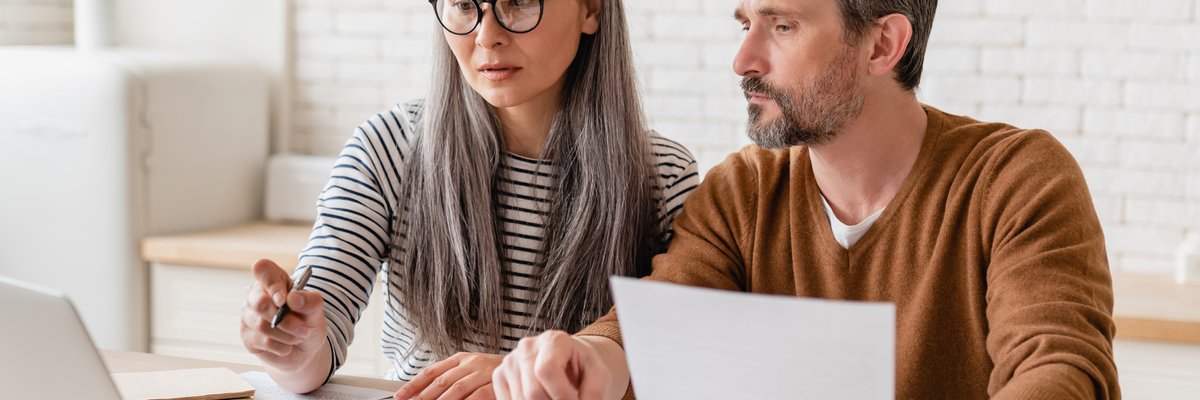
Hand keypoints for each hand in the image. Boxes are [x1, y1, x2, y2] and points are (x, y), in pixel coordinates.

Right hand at [240, 259, 328, 371]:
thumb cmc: (308, 322)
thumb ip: (310, 301)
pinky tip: (287, 345)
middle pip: (259, 302)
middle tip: (303, 329)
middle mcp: (256, 295)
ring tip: (299, 336)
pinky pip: (262, 341)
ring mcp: (248, 316)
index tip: (284, 300)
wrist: (305, 348)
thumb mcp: (316, 311)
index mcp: (275, 280)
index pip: (262, 269)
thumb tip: (293, 298)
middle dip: (285, 320)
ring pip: (261, 325)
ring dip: (287, 334)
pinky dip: (281, 346)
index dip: (272, 284)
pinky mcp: (247, 336)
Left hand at [394, 352, 501, 399]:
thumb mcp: (468, 371)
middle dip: (423, 396)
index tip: (399, 396)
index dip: (413, 384)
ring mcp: (483, 373)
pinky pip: (475, 396)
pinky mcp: (494, 385)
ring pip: (456, 389)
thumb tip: (422, 394)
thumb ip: (449, 379)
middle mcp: (470, 363)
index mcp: (460, 359)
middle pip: (441, 381)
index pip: (431, 371)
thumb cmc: (490, 374)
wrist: (523, 368)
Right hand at [492, 331, 620, 399]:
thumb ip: (593, 394)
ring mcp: (510, 361)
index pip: (547, 371)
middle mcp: (527, 346)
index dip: (561, 396)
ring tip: (555, 399)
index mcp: (553, 340)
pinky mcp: (500, 375)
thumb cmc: (584, 368)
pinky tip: (542, 399)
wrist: (571, 361)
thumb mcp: (598, 377)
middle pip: (532, 392)